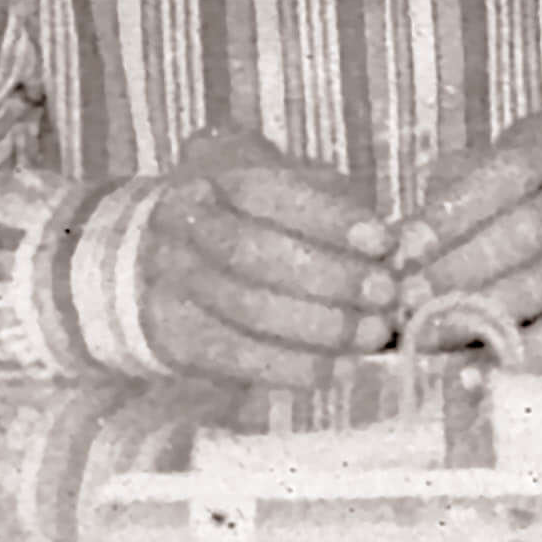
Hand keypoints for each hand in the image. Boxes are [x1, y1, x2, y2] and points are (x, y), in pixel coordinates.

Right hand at [129, 126, 402, 386]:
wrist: (148, 257)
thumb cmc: (240, 213)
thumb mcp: (277, 181)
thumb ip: (329, 200)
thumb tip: (393, 243)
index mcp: (213, 173)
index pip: (267, 191)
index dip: (329, 218)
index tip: (384, 241)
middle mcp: (184, 224)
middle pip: (254, 253)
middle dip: (330, 276)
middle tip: (386, 295)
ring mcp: (174, 283)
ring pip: (248, 309)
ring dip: (321, 327)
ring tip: (373, 334)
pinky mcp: (176, 337)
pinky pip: (237, 359)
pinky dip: (293, 367)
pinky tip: (338, 368)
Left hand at [392, 112, 541, 365]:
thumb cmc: (532, 204)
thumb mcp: (494, 181)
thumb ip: (448, 200)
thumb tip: (391, 243)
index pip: (505, 171)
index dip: (453, 212)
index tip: (404, 249)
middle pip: (525, 230)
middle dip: (459, 269)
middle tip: (408, 300)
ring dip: (483, 313)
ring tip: (430, 334)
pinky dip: (525, 351)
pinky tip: (482, 367)